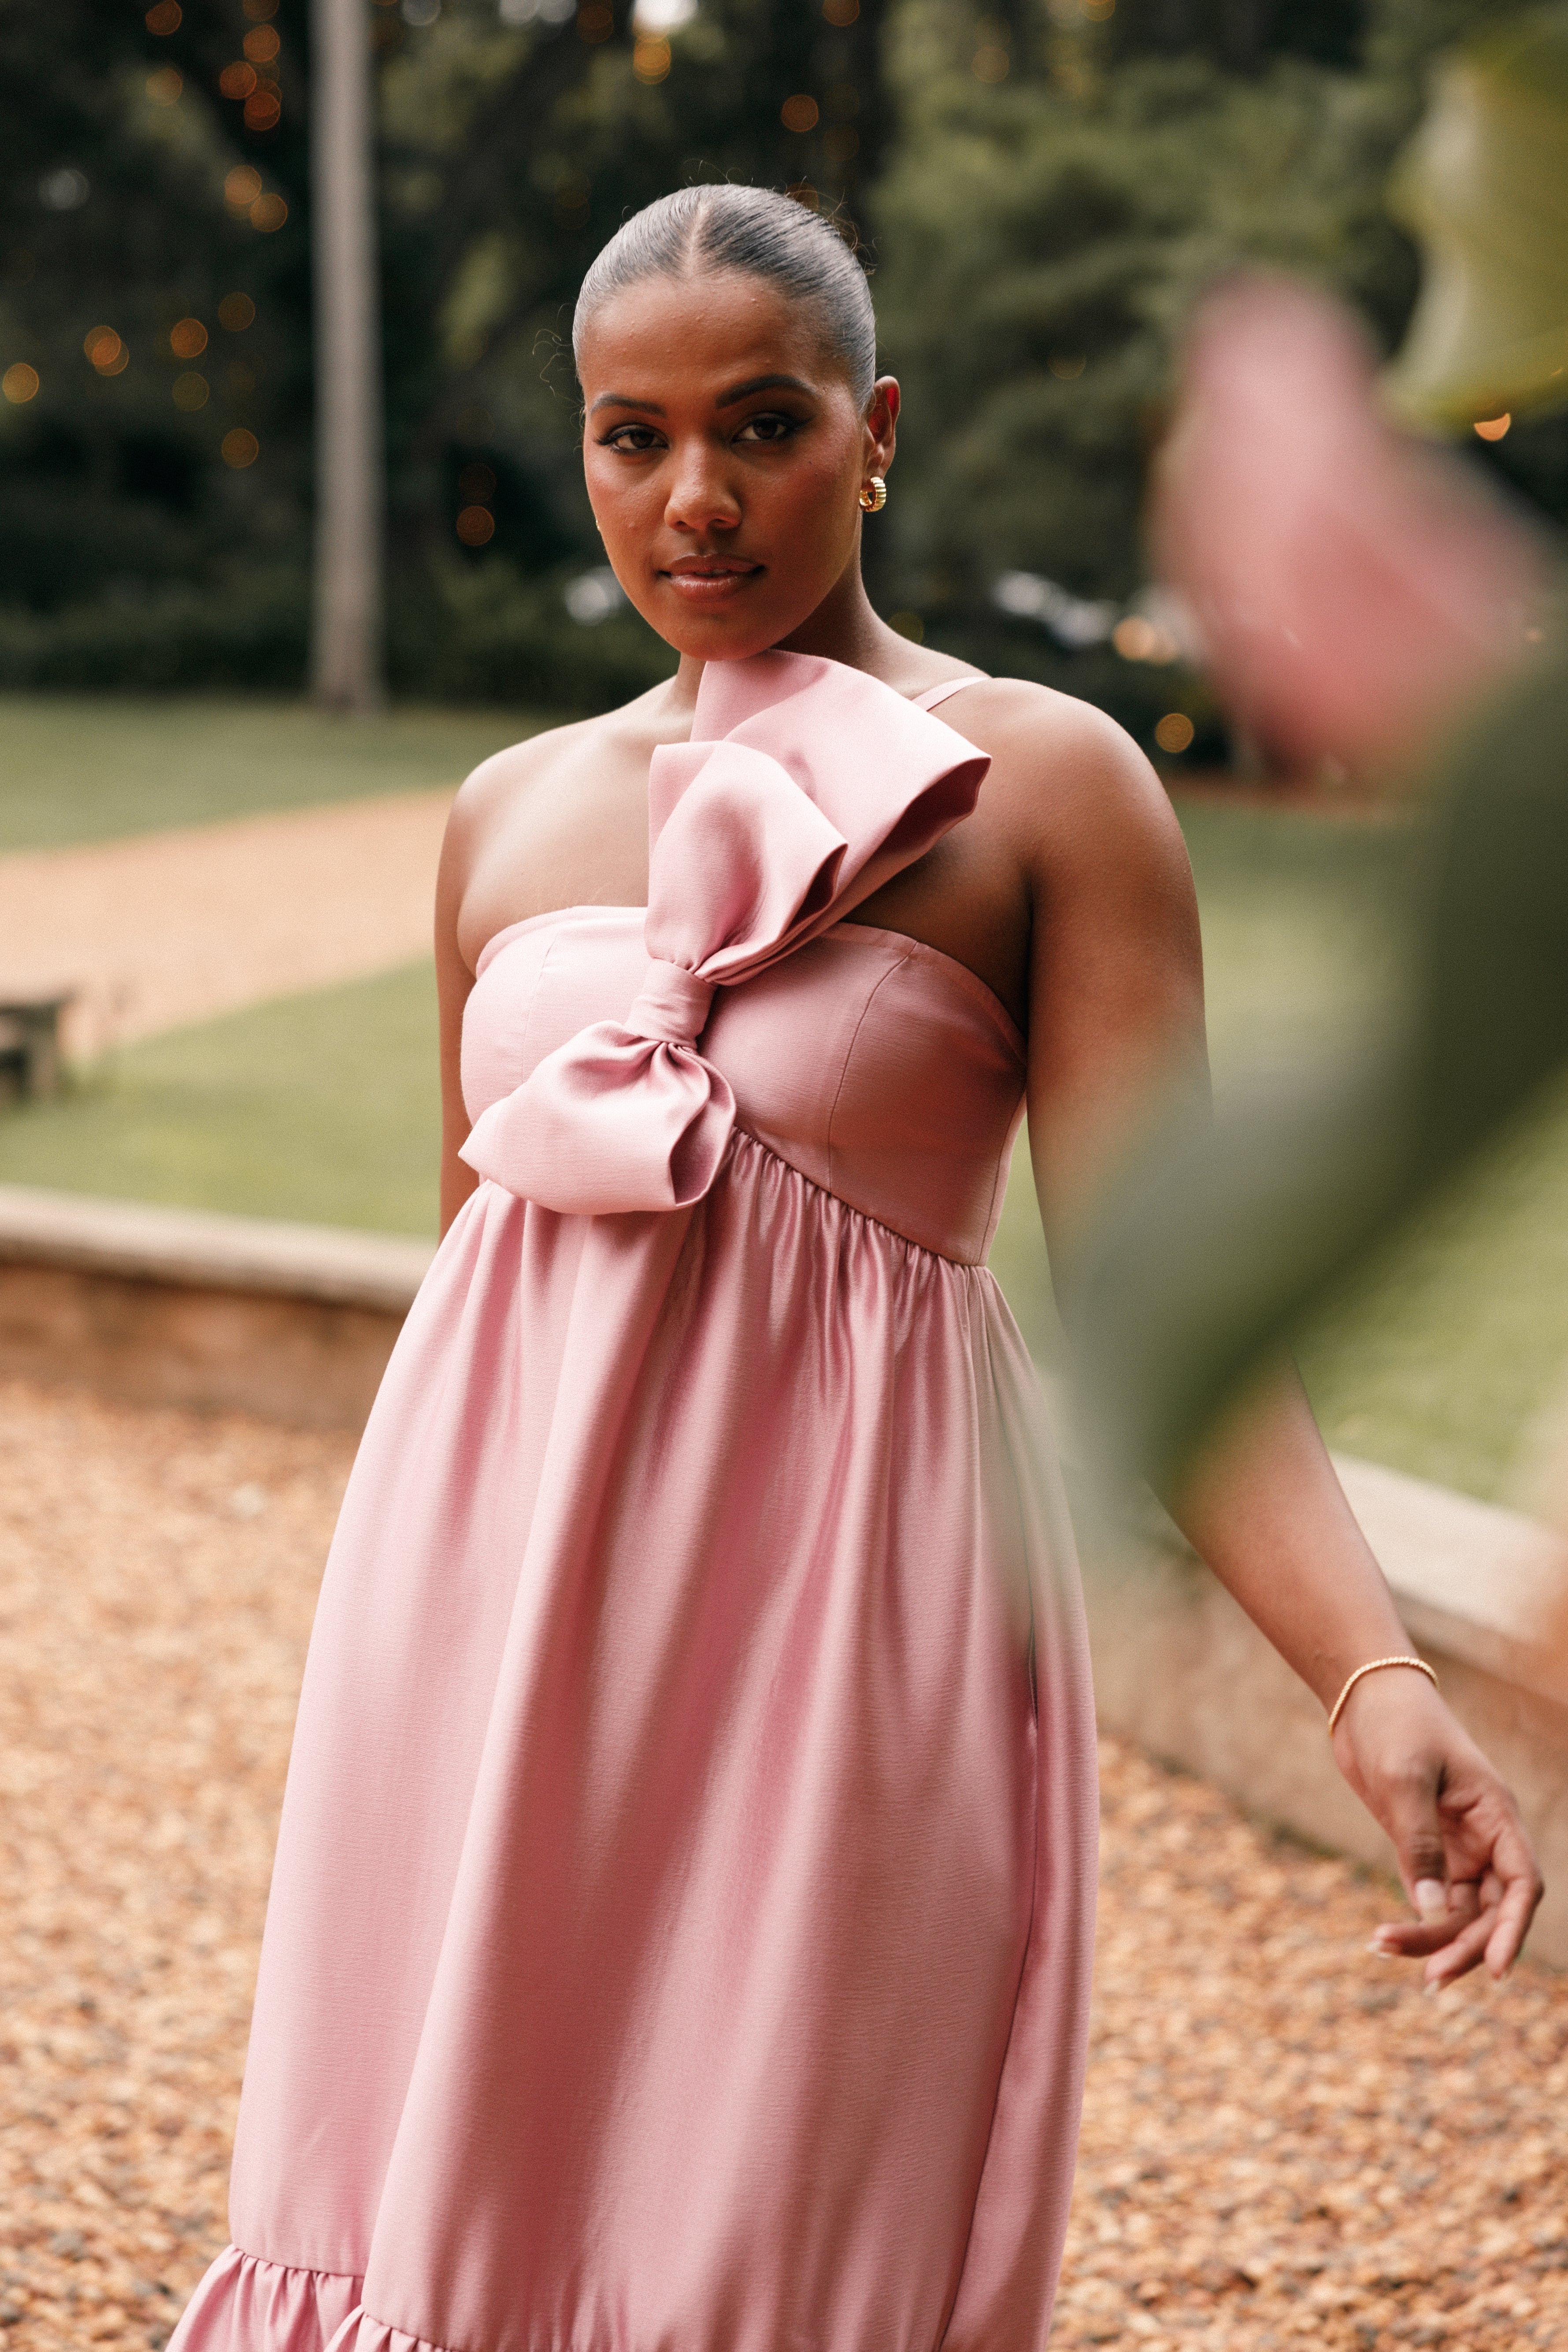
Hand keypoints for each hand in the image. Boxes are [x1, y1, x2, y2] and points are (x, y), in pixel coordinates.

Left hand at [1330, 1670, 1542, 1988]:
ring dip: (1432, 1938)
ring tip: (1384, 1949)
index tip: (1495, 1970)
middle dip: (1464, 1946)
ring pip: (1460, 1913)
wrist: (1364, 1698)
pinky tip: (1385, 1940)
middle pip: (1490, 1910)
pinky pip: (1432, 1900)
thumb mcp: (1405, 1780)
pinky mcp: (1424, 1850)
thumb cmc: (1395, 1726)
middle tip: (1429, 1979)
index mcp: (1497, 1817)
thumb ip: (1420, 1843)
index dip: (1512, 1930)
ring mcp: (1455, 1847)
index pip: (1521, 1886)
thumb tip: (1434, 1910)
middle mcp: (1484, 1839)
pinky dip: (1415, 1922)